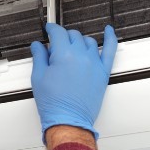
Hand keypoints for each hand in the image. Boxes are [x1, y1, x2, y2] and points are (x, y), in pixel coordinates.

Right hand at [30, 24, 116, 141]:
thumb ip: (39, 57)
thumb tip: (38, 46)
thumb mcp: (39, 77)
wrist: (68, 120)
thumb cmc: (54, 103)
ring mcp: (94, 63)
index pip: (58, 33)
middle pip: (73, 36)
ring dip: (79, 41)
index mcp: (64, 55)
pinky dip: (110, 38)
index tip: (49, 29)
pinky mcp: (103, 72)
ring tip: (72, 48)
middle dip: (63, 37)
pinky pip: (110, 50)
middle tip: (56, 47)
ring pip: (88, 41)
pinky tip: (108, 31)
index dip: (51, 29)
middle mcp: (81, 56)